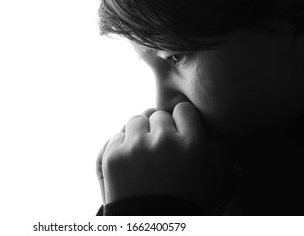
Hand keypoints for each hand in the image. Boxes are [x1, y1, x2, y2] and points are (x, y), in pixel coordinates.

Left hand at [96, 102, 230, 211]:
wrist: (158, 226)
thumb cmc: (190, 200)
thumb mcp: (219, 174)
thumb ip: (219, 144)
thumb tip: (209, 125)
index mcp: (192, 142)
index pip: (183, 109)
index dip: (181, 120)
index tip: (179, 132)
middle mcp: (163, 140)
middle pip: (158, 115)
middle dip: (160, 129)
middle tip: (162, 148)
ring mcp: (136, 148)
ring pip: (136, 121)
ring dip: (140, 134)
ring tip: (144, 153)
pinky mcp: (113, 157)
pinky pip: (117, 137)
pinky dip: (122, 147)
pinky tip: (130, 163)